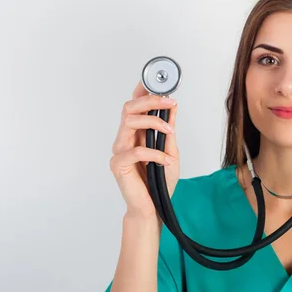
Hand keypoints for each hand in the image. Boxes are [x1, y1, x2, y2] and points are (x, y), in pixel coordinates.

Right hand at [109, 81, 178, 220]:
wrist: (155, 207)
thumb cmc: (160, 181)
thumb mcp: (171, 151)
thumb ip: (169, 130)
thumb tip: (173, 107)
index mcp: (136, 133)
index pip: (135, 106)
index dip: (142, 91)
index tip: (158, 83)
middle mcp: (125, 139)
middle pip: (129, 108)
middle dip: (149, 101)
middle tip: (169, 102)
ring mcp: (120, 151)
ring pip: (129, 123)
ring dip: (153, 122)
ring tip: (170, 130)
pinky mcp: (118, 165)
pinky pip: (135, 151)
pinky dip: (154, 153)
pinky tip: (165, 160)